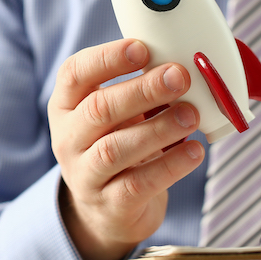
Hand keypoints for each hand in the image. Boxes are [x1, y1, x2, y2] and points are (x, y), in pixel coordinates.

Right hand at [48, 38, 204, 259]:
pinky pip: (139, 184)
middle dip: (142, 91)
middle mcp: (68, 139)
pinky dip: (170, 165)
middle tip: (178, 77)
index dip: (107, 58)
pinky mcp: (110, 205)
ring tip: (191, 115)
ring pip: (116, 149)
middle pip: (98, 110)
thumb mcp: (116, 115)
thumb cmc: (116, 145)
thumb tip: (179, 65)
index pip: (74, 74)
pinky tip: (194, 151)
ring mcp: (85, 175)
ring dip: (159, 128)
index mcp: (66, 106)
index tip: (141, 48)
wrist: (105, 210)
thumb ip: (138, 89)